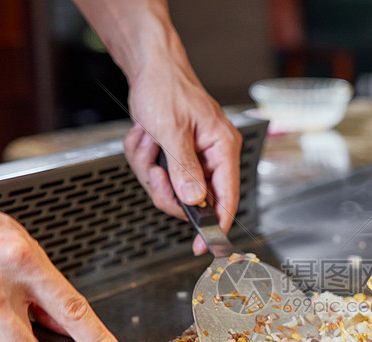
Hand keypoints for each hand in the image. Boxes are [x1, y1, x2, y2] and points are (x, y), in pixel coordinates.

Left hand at [124, 65, 241, 255]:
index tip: (202, 246)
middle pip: (192, 199)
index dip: (216, 225)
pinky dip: (144, 158)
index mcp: (222, 148)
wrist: (150, 67)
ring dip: (150, 168)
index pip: (227, 198)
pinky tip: (144, 137)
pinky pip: (158, 174)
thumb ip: (184, 168)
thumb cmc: (166, 87)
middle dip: (164, 188)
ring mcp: (193, 157)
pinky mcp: (176, 156)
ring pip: (170, 188)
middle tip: (154, 173)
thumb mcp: (172, 129)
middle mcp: (211, 155)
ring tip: (146, 141)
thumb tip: (194, 199)